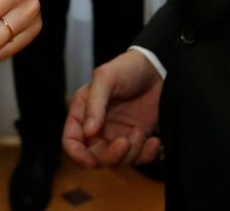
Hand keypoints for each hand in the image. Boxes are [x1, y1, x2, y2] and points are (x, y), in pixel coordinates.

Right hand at [63, 50, 162, 167]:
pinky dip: (146, 155)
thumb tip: (88, 132)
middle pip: (94, 156)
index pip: (71, 141)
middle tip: (124, 143)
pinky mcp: (137, 139)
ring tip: (140, 131)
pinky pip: (138, 159)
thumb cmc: (127, 68)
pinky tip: (154, 140)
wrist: (158, 68)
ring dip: (130, 153)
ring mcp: (117, 134)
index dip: (77, 155)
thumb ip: (95, 104)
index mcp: (82, 112)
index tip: (90, 162)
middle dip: (109, 156)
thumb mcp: (106, 78)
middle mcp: (97, 128)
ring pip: (116, 161)